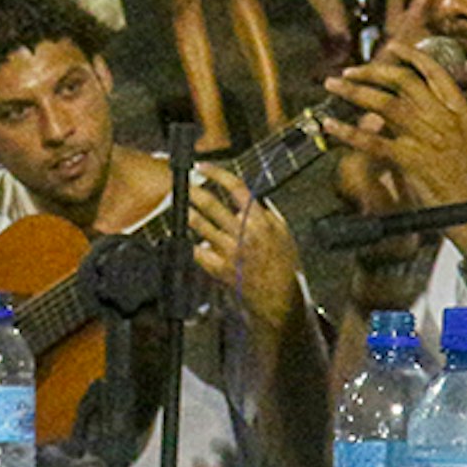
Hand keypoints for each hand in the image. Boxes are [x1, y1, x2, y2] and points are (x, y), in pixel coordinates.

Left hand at [188, 165, 302, 338]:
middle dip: (193, 191)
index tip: (203, 167)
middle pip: (211, 204)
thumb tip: (253, 196)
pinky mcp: (220, 268)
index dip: (217, 173)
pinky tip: (194, 241)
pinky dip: (195, 245)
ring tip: (182, 207)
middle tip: (184, 184)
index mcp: (260, 221)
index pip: (236, 187)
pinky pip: (199, 251)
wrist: (280, 299)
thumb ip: (268, 212)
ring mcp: (229, 251)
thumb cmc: (284, 267)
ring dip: (188, 213)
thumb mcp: (284, 233)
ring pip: (200, 226)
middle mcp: (243, 233)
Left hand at [323, 34, 466, 216]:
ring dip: (354, 91)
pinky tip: (332, 125)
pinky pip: (372, 141)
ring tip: (334, 85)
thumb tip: (403, 102)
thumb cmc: (464, 176)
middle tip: (350, 70)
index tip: (391, 47)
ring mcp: (427, 137)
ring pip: (385, 104)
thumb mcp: (461, 137)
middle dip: (372, 71)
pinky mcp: (410, 159)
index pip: (434, 72)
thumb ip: (437, 116)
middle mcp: (443, 117)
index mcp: (459, 110)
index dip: (411, 56)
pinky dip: (348, 132)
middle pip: (403, 82)